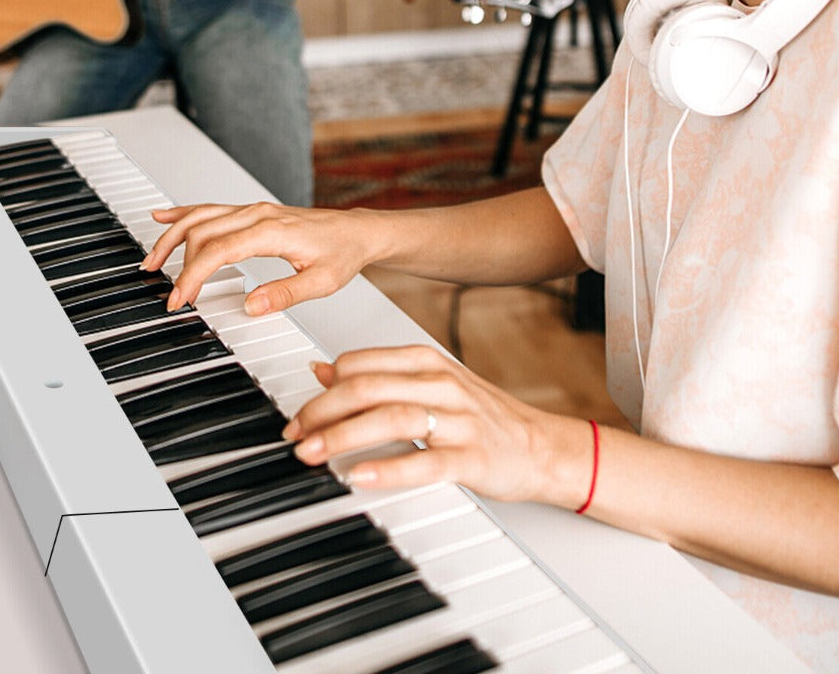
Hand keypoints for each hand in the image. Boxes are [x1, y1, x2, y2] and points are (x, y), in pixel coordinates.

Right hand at [142, 201, 378, 313]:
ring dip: (172, 237)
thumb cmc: (342, 253)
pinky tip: (164, 216)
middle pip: (202, 233)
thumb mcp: (322, 282)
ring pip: (200, 217)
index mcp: (271, 231)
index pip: (218, 251)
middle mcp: (257, 215)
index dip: (193, 275)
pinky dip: (183, 213)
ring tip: (152, 260)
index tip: (181, 298)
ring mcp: (252, 210)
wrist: (356, 232)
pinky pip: (210, 209)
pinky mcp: (251, 212)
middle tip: (170, 294)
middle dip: (178, 264)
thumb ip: (285, 294)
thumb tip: (251, 306)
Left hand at [282, 345, 585, 505]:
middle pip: (367, 388)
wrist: (543, 447)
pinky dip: (389, 468)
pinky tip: (360, 476)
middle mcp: (439, 383)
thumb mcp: (428, 384)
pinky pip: (425, 461)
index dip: (321, 389)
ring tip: (313, 453)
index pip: (359, 364)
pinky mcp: (473, 457)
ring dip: (343, 436)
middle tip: (295, 435)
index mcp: (425, 361)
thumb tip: (320, 369)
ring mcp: (459, 419)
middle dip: (322, 412)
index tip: (298, 414)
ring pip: (390, 417)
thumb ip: (376, 375)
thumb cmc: (482, 417)